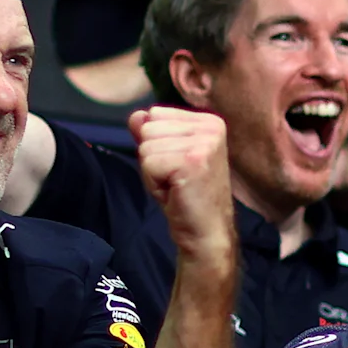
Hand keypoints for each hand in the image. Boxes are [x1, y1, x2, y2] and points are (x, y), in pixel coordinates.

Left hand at [131, 105, 234, 261]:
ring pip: (146, 146)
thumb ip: (151, 133)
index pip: (155, 114)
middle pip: (149, 128)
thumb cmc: (187, 196)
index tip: (177, 166)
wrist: (207, 232)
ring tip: (175, 185)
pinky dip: (154, 183)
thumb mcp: (166, 156)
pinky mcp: (192, 161)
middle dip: (153, 157)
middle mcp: (210, 127)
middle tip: (175, 178)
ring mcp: (204, 143)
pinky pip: (148, 163)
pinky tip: (174, 192)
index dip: (157, 144)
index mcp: (209, 121)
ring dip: (153, 171)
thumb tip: (136, 115)